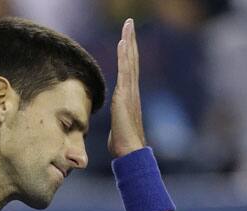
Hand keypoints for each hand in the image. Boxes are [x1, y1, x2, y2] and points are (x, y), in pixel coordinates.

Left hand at [108, 18, 145, 157]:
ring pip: (129, 62)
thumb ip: (117, 124)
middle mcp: (132, 92)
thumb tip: (114, 131)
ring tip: (128, 26)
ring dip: (128, 42)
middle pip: (131, 61)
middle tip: (129, 24)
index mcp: (129, 98)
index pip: (128, 71)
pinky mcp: (125, 96)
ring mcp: (130, 93)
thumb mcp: (117, 130)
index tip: (126, 39)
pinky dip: (124, 56)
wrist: (130, 152)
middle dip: (130, 41)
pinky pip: (125, 71)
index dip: (128, 55)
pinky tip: (122, 43)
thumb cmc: (122, 145)